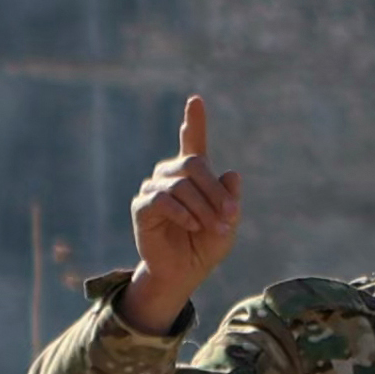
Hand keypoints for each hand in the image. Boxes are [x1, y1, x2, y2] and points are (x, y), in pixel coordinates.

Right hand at [121, 94, 242, 336]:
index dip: (194, 121)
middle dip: (215, 192)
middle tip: (230, 217)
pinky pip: (163, 200)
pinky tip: (193, 226)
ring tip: (214, 229)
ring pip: (182, 185)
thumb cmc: (206, 245)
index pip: (192, 142)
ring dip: (203, 209)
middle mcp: (171, 175)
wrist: (184, 273)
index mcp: (193, 175)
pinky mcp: (142, 207)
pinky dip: (183, 213)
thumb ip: (231, 200)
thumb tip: (232, 174)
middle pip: (194, 164)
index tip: (196, 100)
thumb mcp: (228, 223)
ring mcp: (154, 189)